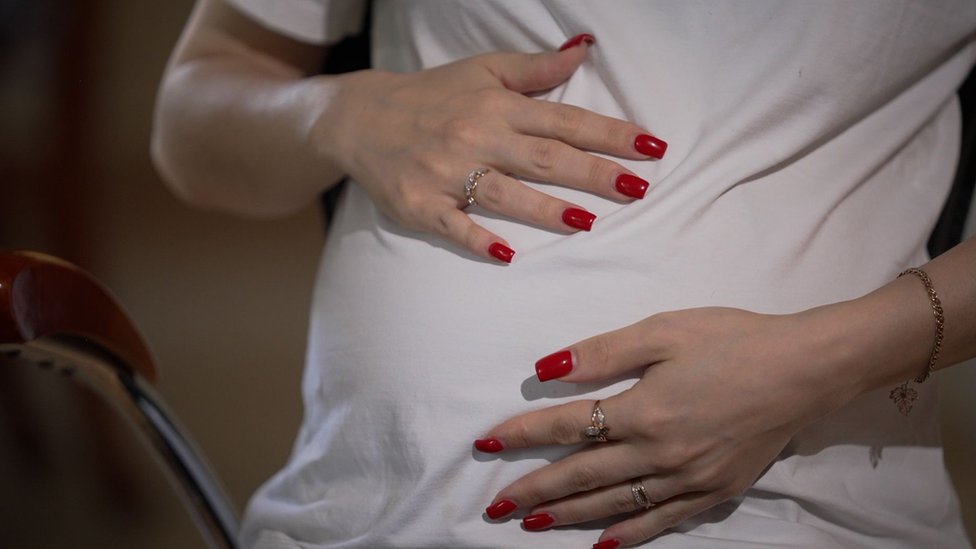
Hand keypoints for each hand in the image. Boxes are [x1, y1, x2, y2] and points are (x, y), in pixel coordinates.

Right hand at [313, 34, 666, 262]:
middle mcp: (476, 138)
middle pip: (544, 158)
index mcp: (497, 107)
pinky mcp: (421, 206)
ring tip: (586, 222)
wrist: (360, 118)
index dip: (609, 134)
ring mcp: (447, 174)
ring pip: (504, 193)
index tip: (650, 148)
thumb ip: (535, 69)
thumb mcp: (482, 71)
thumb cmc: (431, 95)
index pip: (564, 120)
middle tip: (637, 188)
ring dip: (545, 209)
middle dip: (593, 173)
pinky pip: (453, 226)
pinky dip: (478, 240)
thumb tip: (584, 52)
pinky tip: (506, 254)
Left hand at [475, 307, 858, 546]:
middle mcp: (658, 454)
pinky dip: (627, 535)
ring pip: (613, 504)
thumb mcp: (663, 331)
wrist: (805, 368)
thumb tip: (547, 369)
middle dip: (533, 491)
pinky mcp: (713, 492)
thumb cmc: (732, 340)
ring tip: (531, 524)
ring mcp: (686, 480)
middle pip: (580, 476)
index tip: (486, 443)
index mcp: (642, 411)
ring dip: (568, 517)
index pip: (566, 427)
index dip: (522, 435)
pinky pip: (660, 521)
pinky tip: (602, 544)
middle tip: (494, 506)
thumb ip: (602, 353)